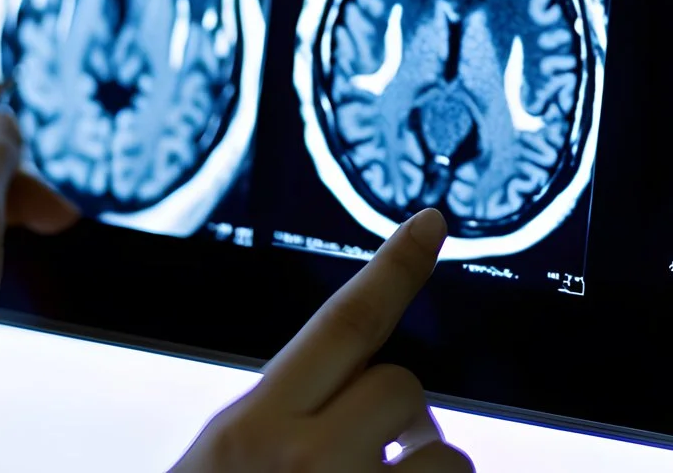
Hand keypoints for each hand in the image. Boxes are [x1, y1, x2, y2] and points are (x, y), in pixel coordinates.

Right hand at [170, 210, 471, 471]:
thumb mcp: (225, 456)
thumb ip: (278, 414)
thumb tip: (349, 387)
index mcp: (250, 425)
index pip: (342, 325)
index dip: (394, 270)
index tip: (430, 223)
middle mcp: (304, 458)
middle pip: (399, 383)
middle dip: (400, 416)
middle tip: (370, 459)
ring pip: (446, 450)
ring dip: (426, 467)